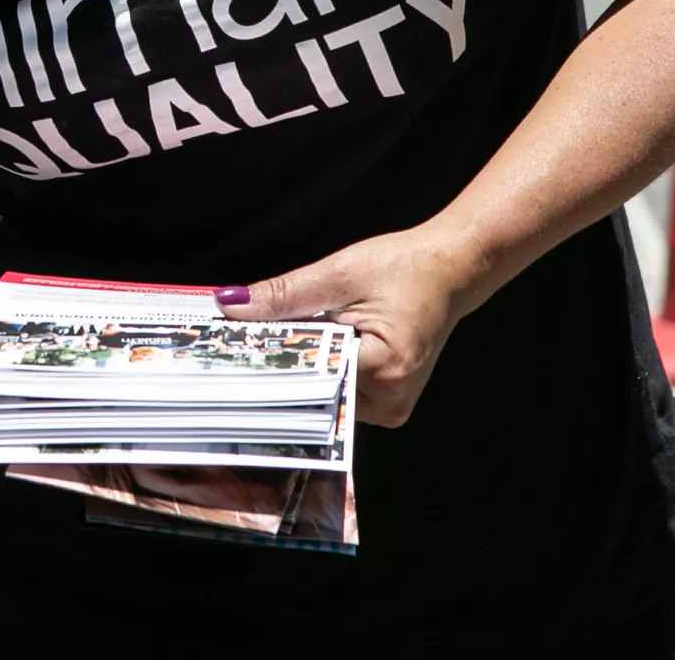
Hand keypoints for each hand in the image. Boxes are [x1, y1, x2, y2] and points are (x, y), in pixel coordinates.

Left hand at [218, 226, 476, 427]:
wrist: (449, 272)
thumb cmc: (403, 268)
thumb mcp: (340, 273)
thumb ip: (285, 294)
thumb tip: (230, 306)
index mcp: (383, 369)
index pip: (308, 375)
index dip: (266, 360)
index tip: (226, 352)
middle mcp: (389, 400)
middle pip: (312, 388)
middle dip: (276, 363)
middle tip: (233, 344)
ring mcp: (389, 407)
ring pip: (321, 392)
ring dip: (297, 365)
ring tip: (267, 341)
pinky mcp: (386, 402)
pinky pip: (337, 388)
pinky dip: (317, 367)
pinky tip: (301, 347)